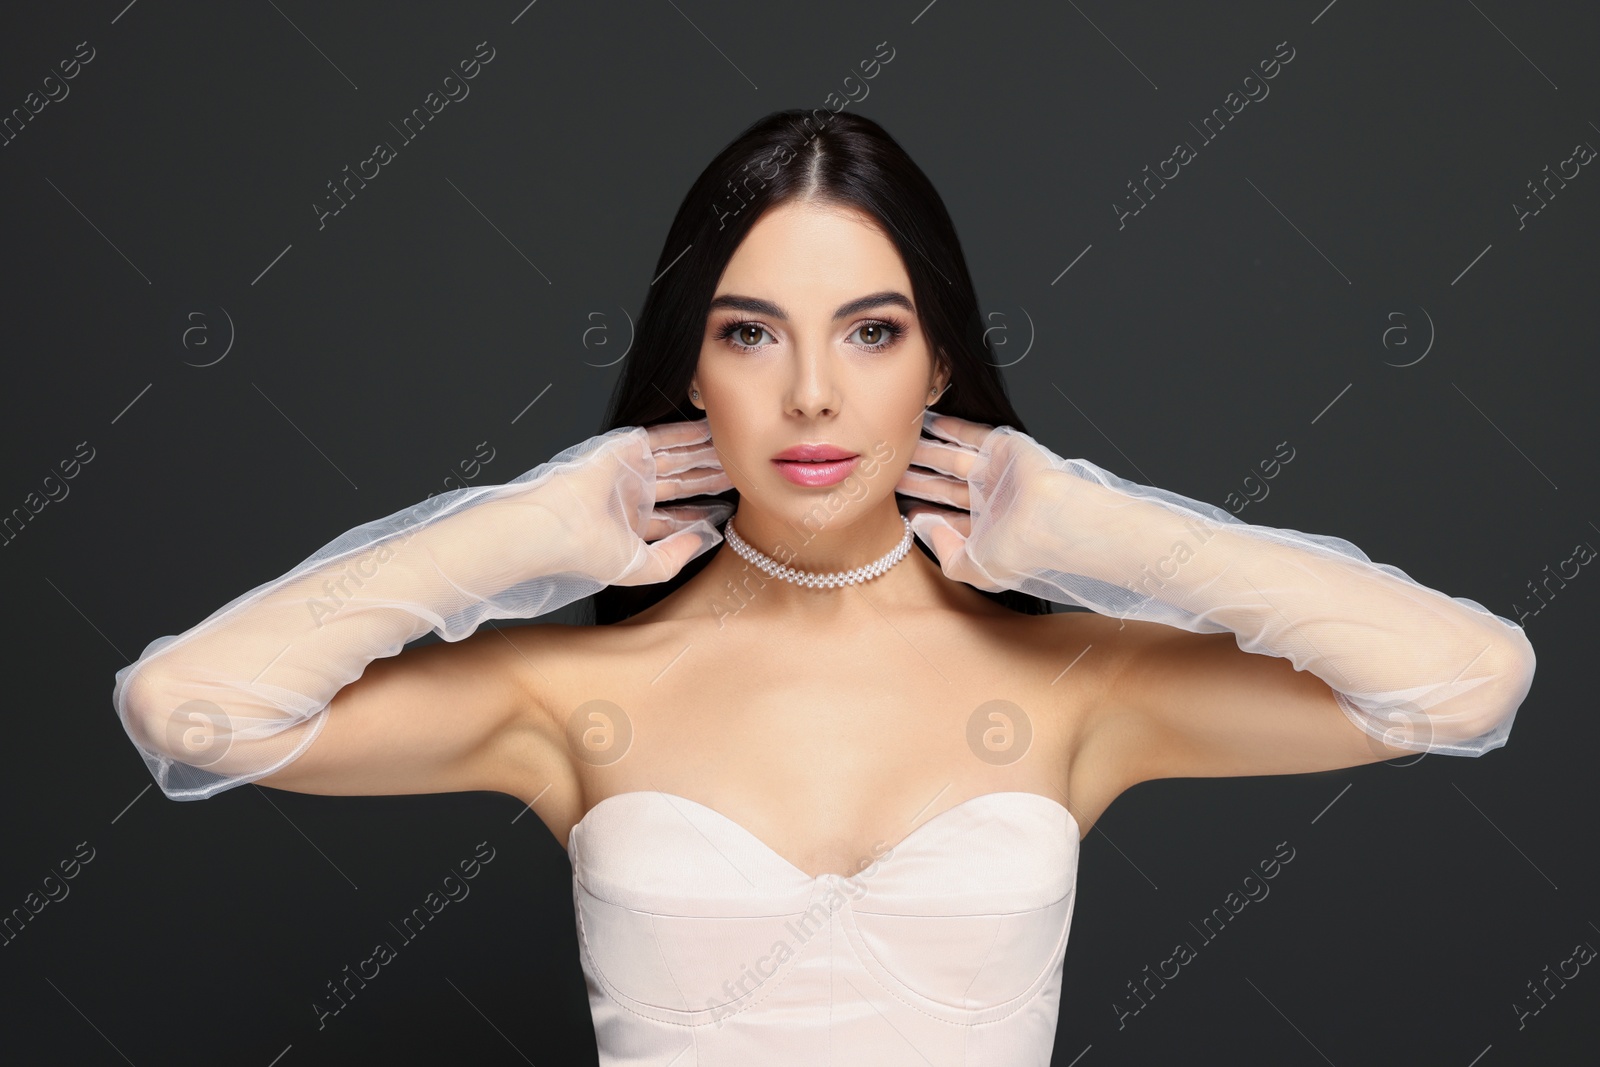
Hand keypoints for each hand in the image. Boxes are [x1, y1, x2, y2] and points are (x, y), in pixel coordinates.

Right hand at [530, 418, 734, 587]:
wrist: (559, 526)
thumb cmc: (591, 552)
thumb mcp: (641, 568)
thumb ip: (673, 558)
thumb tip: (702, 539)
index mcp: (629, 525)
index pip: (673, 518)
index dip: (698, 515)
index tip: (725, 511)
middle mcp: (631, 495)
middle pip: (679, 486)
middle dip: (706, 480)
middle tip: (736, 475)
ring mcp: (629, 470)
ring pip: (675, 460)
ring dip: (701, 456)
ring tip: (730, 452)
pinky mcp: (626, 448)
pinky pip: (662, 437)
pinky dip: (685, 433)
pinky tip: (708, 432)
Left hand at [895, 410, 1071, 592]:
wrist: (1049, 521)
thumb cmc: (1016, 551)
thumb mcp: (973, 570)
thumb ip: (947, 556)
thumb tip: (929, 529)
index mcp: (988, 530)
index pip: (948, 518)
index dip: (922, 511)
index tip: (894, 507)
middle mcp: (991, 500)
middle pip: (944, 487)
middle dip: (917, 479)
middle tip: (887, 471)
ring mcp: (996, 473)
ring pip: (951, 460)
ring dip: (926, 452)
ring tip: (898, 445)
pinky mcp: (1003, 448)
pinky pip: (970, 435)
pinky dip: (949, 427)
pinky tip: (926, 422)